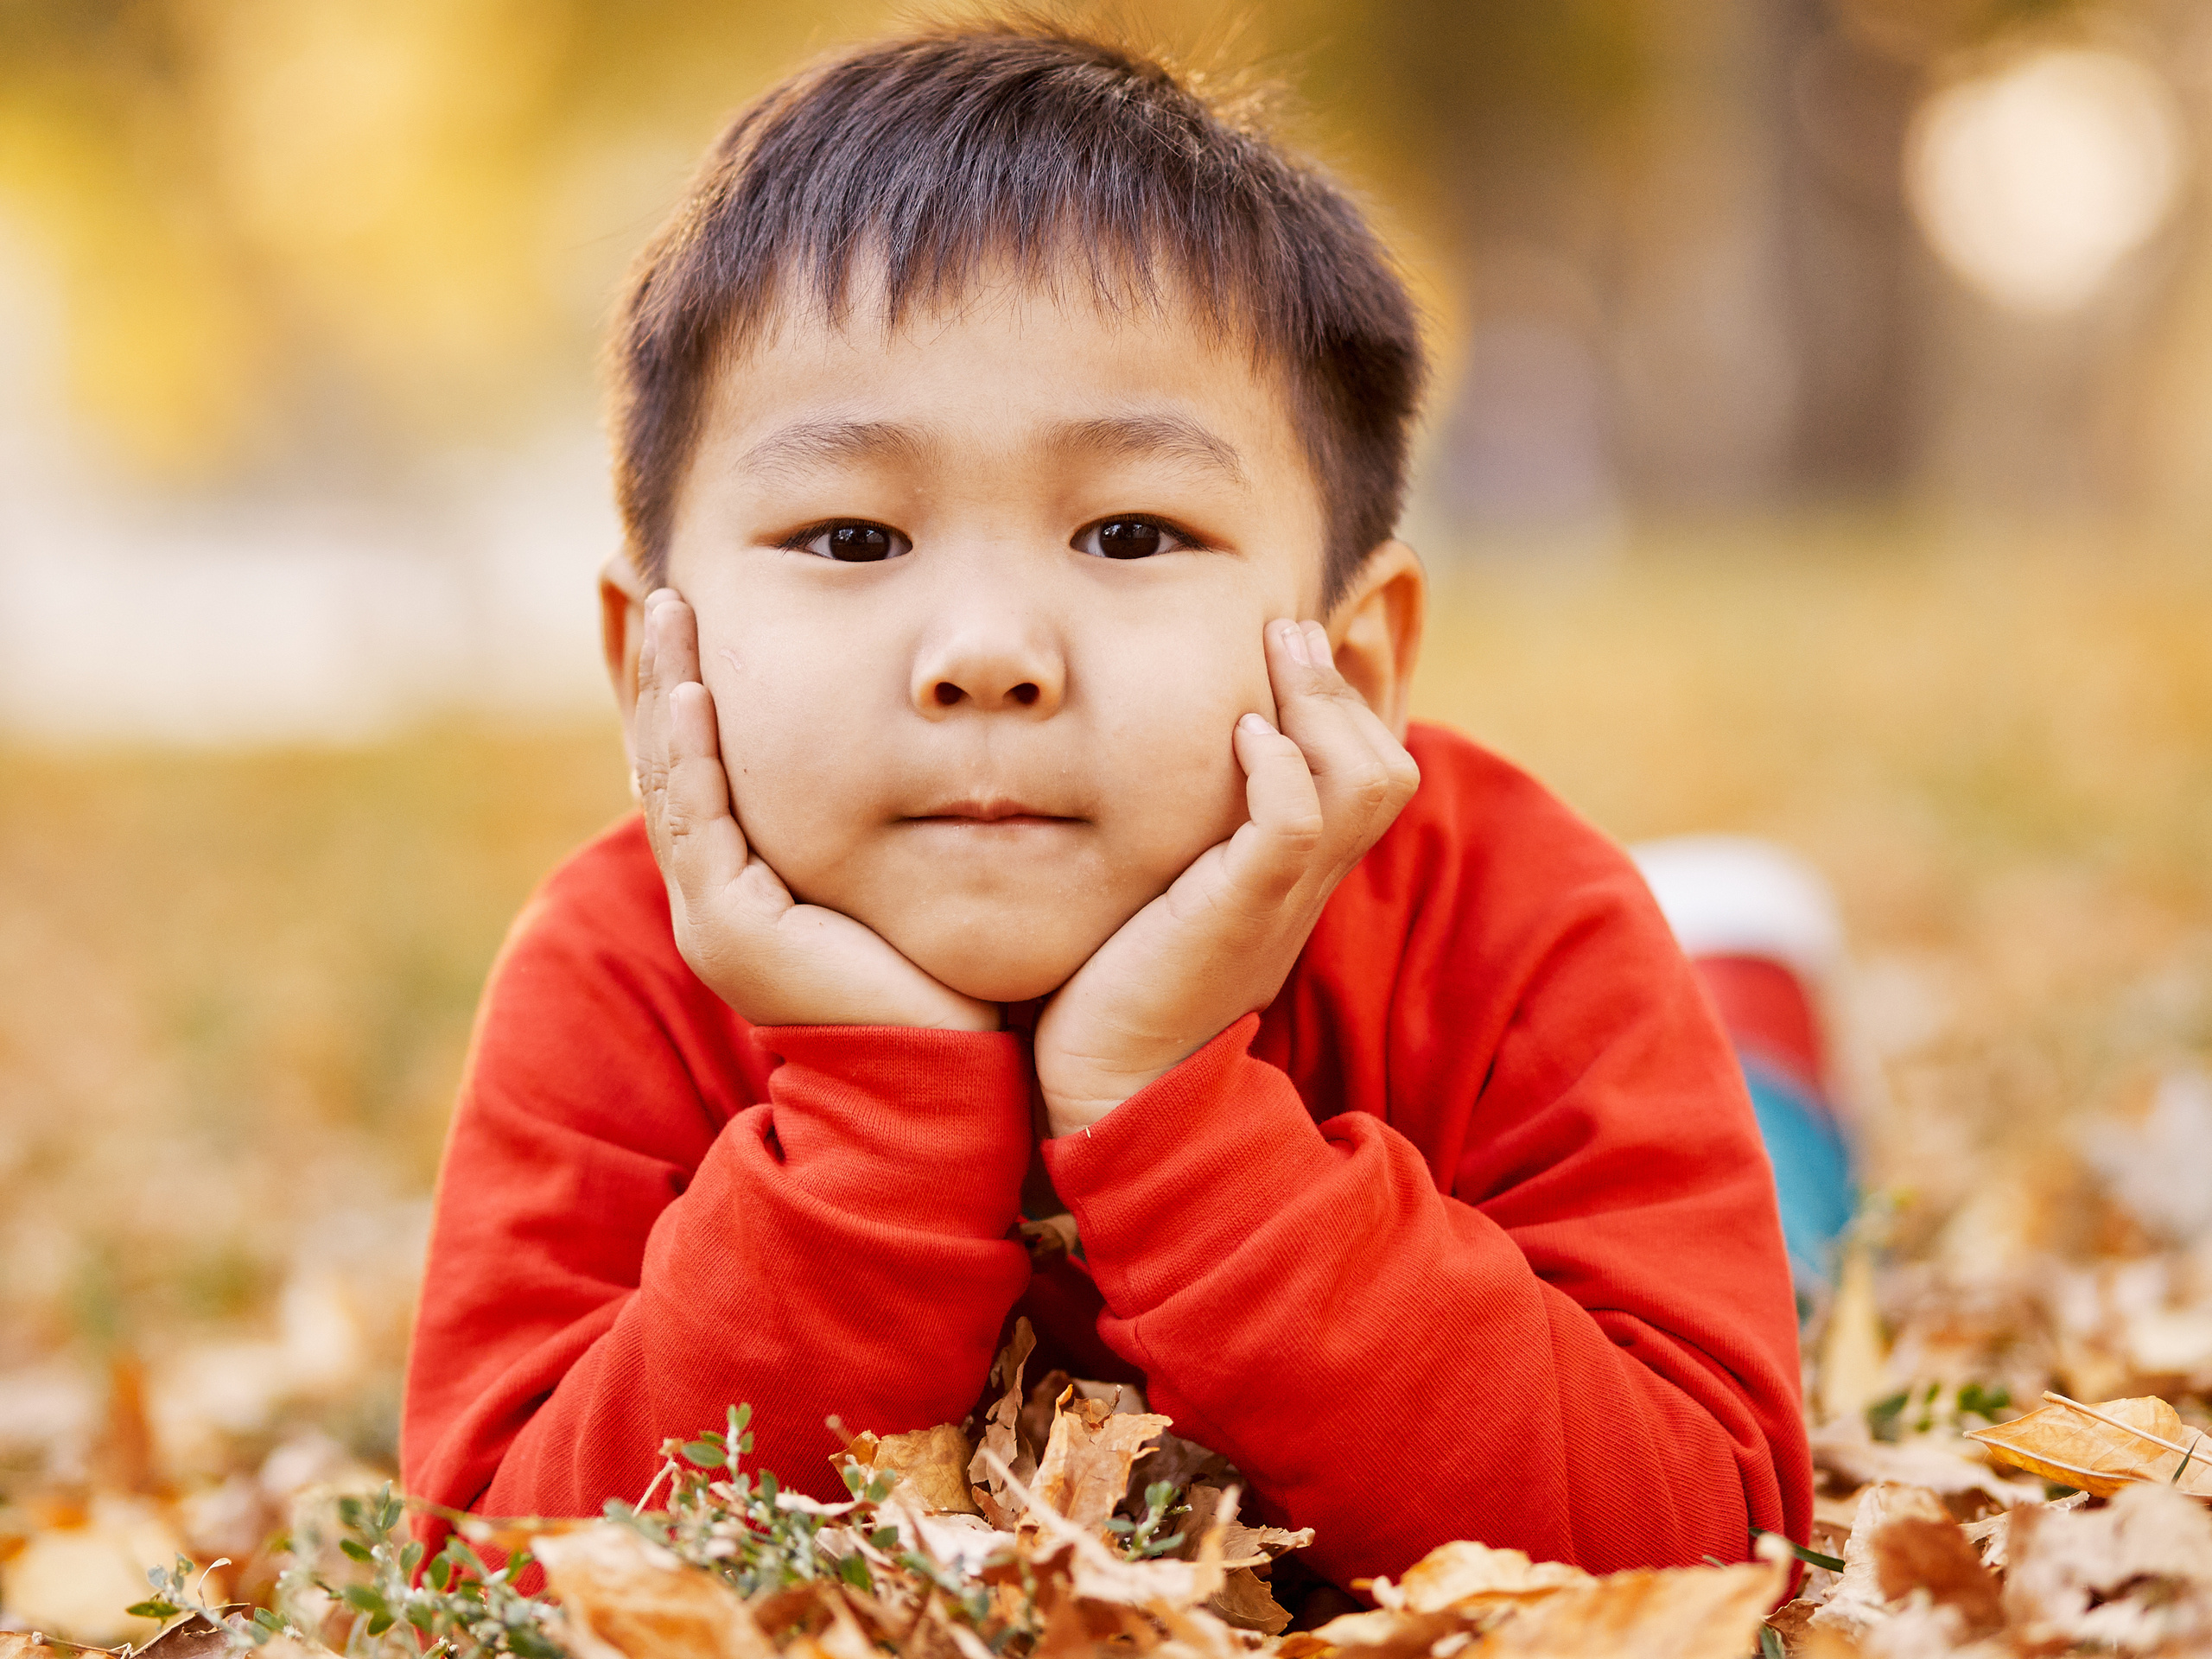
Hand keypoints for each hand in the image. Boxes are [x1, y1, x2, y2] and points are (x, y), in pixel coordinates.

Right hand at [634, 589, 999, 1031]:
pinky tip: (693, 692)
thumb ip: (884, 819)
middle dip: (664, 670)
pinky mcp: (730, 926)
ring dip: (668, 687)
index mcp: (744, 886)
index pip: (703, 767)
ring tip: (670, 608)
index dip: (692, 689)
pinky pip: (699, 821)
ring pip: (671, 778)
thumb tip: (922, 750)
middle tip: (668, 589)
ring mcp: (712, 912)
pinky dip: (693, 752)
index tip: (699, 614)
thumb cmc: (939, 980)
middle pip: (670, 759)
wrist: (940, 1073)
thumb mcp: (895, 875)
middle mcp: (713, 896)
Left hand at [1033, 618, 1419, 1134]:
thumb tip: (1152, 763)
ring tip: (1276, 654)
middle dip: (1342, 687)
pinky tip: (1241, 734)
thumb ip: (1181, 833)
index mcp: (1294, 878)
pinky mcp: (1239, 914)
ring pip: (1363, 783)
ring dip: (1322, 705)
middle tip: (1288, 631)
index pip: (1366, 777)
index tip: (1290, 646)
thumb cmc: (1115, 986)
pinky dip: (1278, 767)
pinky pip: (1296, 824)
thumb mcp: (1161, 889)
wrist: (1107, 1091)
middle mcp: (1304, 886)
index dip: (1345, 705)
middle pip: (1387, 769)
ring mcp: (1280, 900)